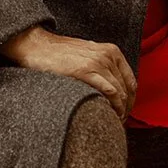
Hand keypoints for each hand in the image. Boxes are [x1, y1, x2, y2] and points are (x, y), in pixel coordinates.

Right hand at [0, 25, 136, 120]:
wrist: (37, 46)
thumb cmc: (58, 54)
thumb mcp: (87, 55)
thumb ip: (101, 67)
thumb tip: (113, 90)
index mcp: (111, 51)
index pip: (130, 80)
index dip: (130, 100)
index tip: (125, 111)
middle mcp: (108, 55)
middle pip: (128, 89)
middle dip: (126, 108)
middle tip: (119, 121)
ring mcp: (98, 62)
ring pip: (120, 92)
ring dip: (120, 110)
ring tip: (113, 121)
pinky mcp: (86, 70)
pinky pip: (110, 92)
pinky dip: (113, 106)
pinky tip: (108, 114)